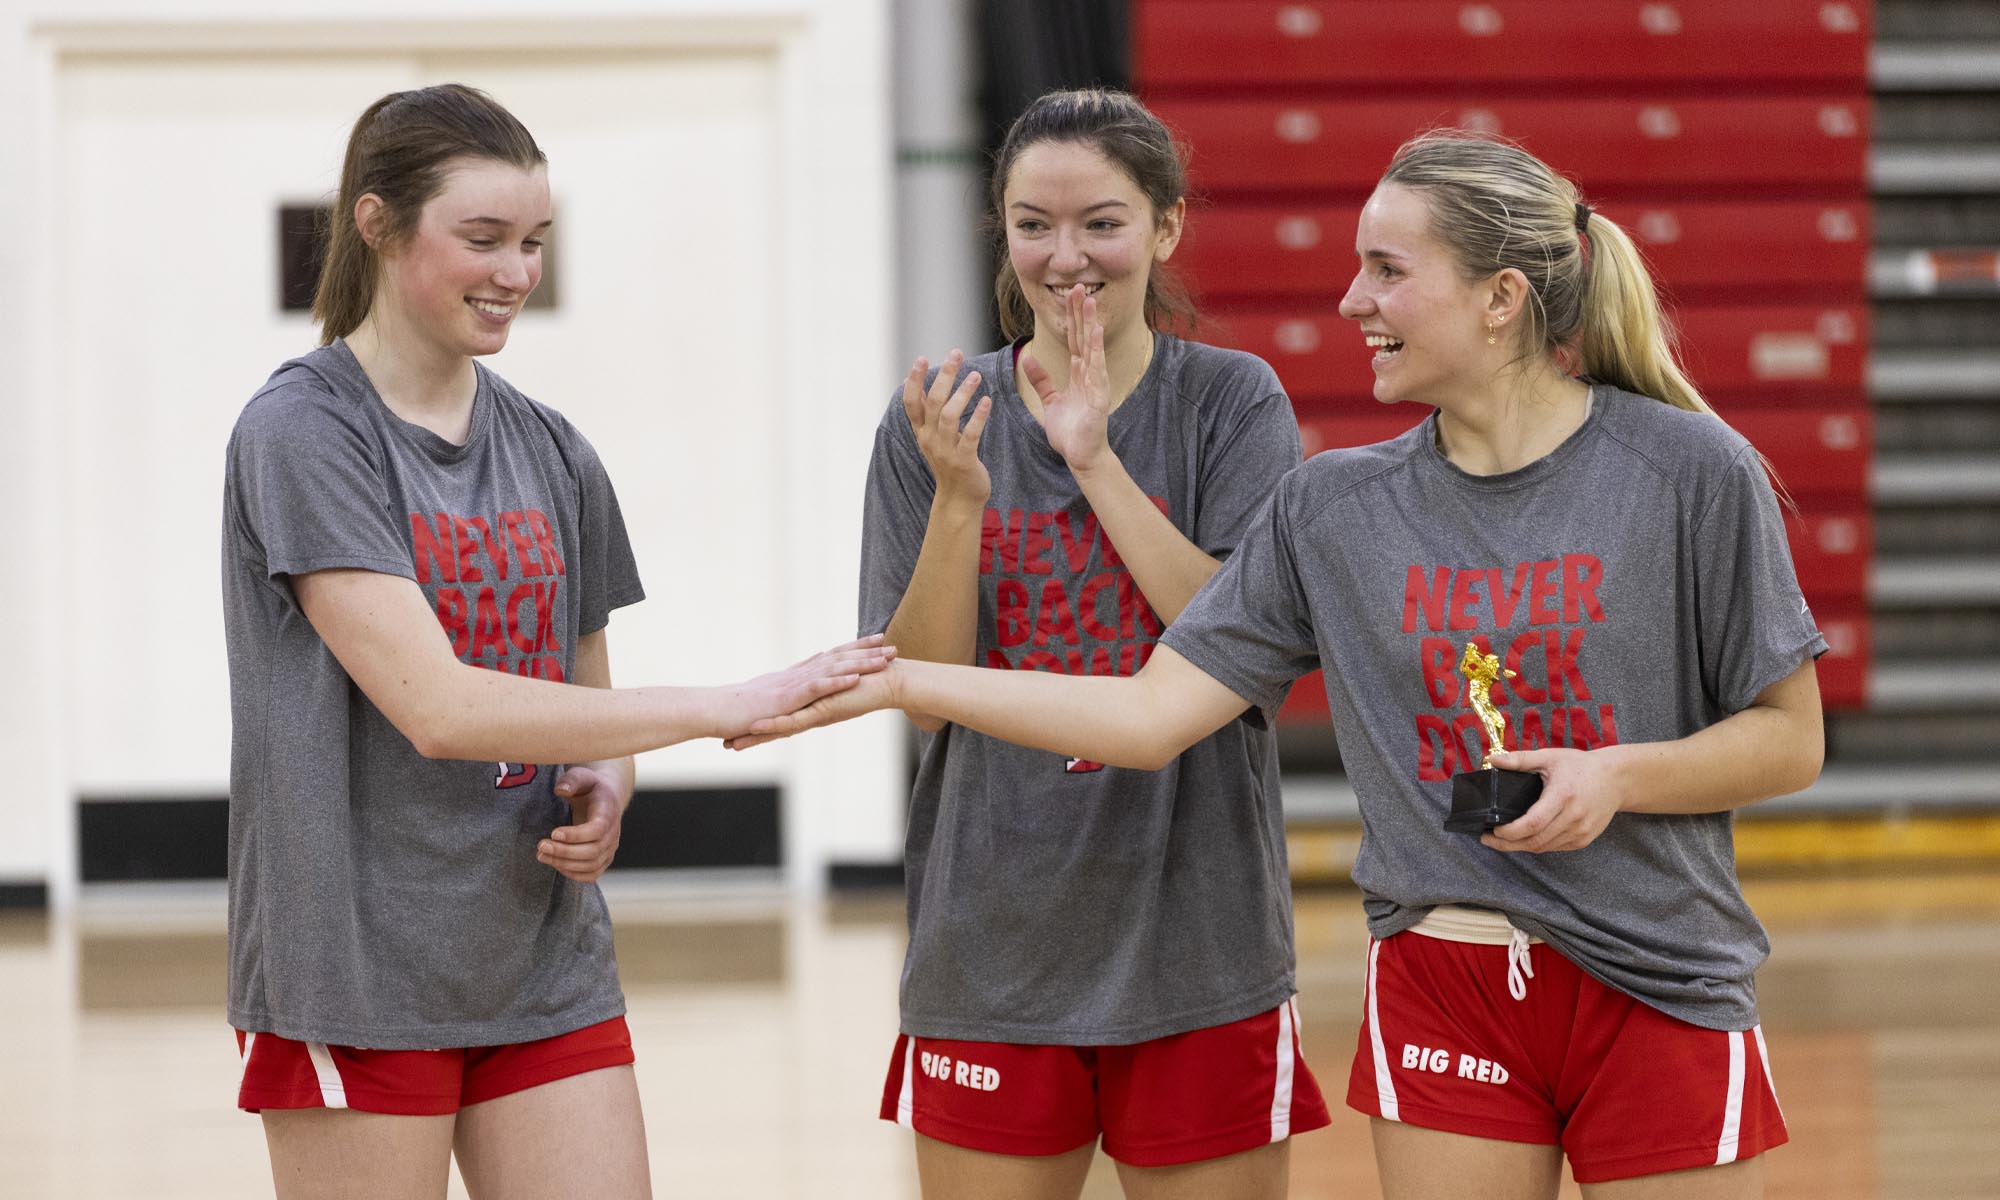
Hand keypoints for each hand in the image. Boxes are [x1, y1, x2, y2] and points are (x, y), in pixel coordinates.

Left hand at [537, 765, 625, 883]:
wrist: (605, 798)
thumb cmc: (589, 787)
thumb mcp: (581, 775)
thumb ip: (571, 781)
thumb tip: (560, 790)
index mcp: (608, 812)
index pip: (597, 830)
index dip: (576, 835)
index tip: (553, 832)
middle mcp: (613, 833)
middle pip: (593, 851)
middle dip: (564, 852)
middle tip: (541, 846)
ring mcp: (610, 848)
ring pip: (591, 866)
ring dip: (564, 864)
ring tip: (542, 855)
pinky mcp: (604, 859)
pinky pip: (591, 875)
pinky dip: (572, 874)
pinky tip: (554, 864)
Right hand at [715, 635, 895, 737]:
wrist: (712, 709)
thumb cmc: (733, 709)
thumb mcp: (764, 700)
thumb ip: (781, 696)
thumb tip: (793, 696)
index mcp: (792, 677)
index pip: (827, 659)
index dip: (851, 651)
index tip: (872, 643)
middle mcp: (796, 675)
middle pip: (836, 659)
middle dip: (865, 652)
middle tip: (890, 644)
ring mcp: (792, 685)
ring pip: (832, 670)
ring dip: (859, 664)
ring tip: (883, 659)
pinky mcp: (786, 698)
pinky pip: (815, 688)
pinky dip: (836, 683)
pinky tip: (856, 679)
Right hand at [903, 351, 992, 506]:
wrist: (959, 499)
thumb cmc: (949, 463)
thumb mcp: (931, 436)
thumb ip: (924, 412)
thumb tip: (910, 382)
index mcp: (922, 432)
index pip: (911, 403)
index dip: (914, 381)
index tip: (920, 359)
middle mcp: (930, 439)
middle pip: (933, 402)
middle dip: (944, 376)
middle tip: (956, 354)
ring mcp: (946, 451)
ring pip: (950, 416)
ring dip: (963, 393)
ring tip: (976, 375)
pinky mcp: (964, 461)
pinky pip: (970, 436)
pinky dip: (978, 417)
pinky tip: (987, 401)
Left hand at [1022, 286, 1114, 474]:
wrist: (1080, 457)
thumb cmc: (1070, 432)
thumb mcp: (1051, 401)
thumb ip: (1041, 380)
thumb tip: (1027, 359)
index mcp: (1077, 375)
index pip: (1073, 340)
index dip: (1071, 318)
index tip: (1070, 295)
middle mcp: (1088, 375)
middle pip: (1083, 337)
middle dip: (1081, 312)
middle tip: (1079, 286)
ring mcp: (1095, 385)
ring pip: (1091, 348)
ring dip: (1090, 324)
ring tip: (1090, 301)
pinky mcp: (1098, 397)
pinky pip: (1096, 370)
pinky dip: (1095, 351)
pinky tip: (1095, 333)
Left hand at [1480, 747, 1627, 853]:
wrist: (1616, 779)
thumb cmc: (1581, 766)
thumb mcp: (1550, 757)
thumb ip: (1520, 759)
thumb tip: (1493, 759)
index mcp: (1563, 796)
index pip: (1532, 823)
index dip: (1509, 832)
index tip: (1491, 830)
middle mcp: (1574, 818)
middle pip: (1535, 841)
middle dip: (1508, 844)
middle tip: (1488, 839)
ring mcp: (1581, 831)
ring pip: (1544, 848)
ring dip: (1521, 847)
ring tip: (1502, 840)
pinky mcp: (1585, 839)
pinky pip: (1556, 848)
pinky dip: (1538, 846)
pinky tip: (1525, 839)